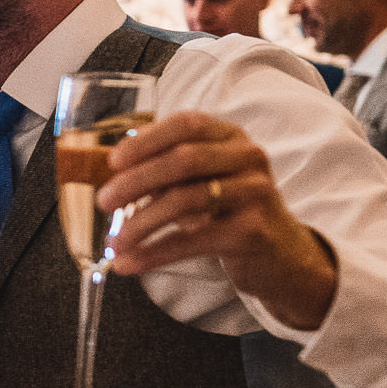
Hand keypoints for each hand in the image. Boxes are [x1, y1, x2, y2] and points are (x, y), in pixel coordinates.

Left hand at [100, 112, 338, 330]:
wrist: (282, 254)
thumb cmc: (230, 211)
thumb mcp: (205, 180)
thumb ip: (168, 172)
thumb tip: (113, 177)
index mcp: (231, 137)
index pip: (186, 124)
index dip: (146, 140)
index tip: (114, 161)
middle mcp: (248, 158)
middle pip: (183, 161)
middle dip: (136, 181)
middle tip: (104, 201)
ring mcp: (254, 193)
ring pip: (186, 200)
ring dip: (141, 222)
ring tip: (114, 241)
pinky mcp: (252, 232)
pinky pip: (192, 241)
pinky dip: (154, 253)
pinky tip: (128, 263)